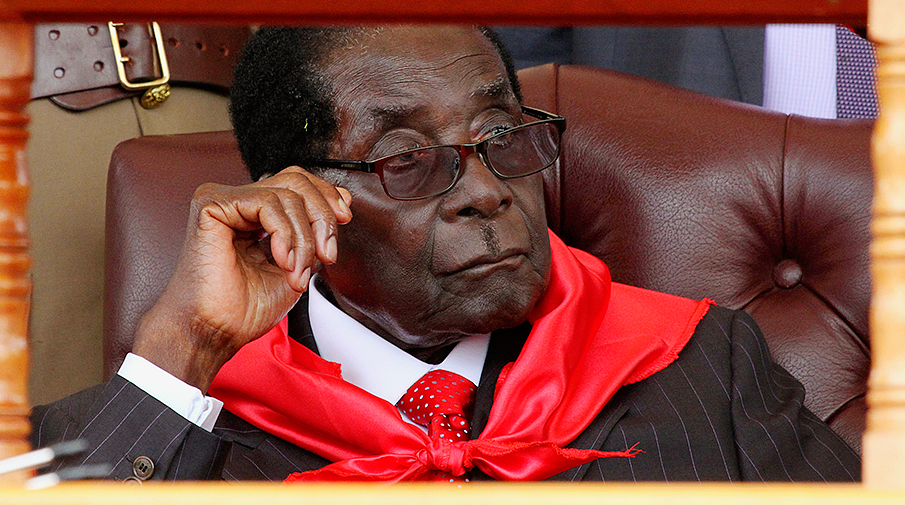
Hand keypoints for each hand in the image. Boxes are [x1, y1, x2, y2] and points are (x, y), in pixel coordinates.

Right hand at [131, 167, 351, 390]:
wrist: (214, 332)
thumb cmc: (245, 309)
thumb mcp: (297, 264)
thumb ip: (314, 233)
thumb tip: (342, 202)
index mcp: (254, 214)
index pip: (297, 184)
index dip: (326, 196)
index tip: (345, 219)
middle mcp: (238, 202)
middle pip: (296, 181)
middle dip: (322, 216)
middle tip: (327, 254)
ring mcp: (224, 200)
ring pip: (288, 194)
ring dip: (304, 239)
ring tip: (296, 273)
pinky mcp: (212, 204)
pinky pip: (268, 203)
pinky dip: (285, 235)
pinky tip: (282, 262)